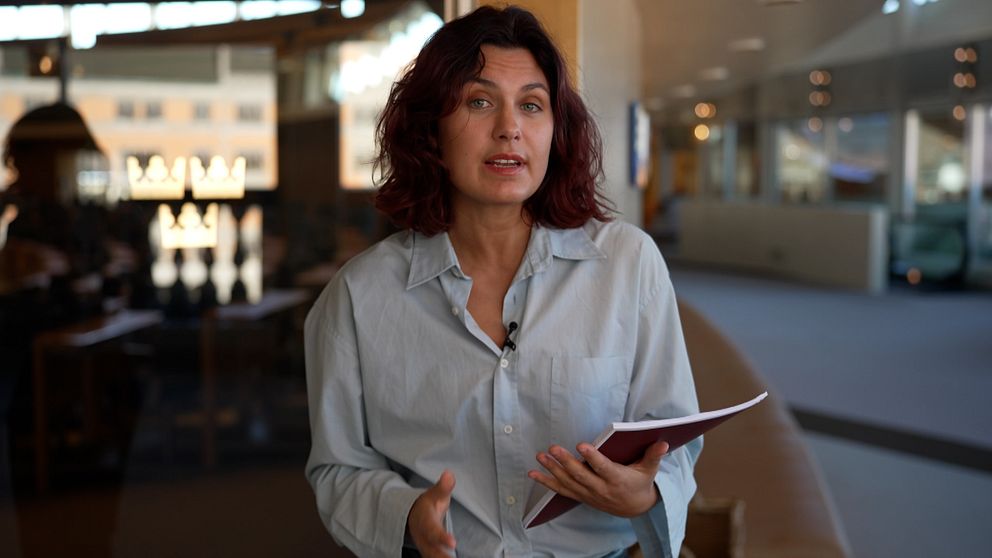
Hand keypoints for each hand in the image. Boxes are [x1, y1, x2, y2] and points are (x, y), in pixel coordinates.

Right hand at [407, 470, 456, 556]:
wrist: (411, 514)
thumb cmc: (427, 504)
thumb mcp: (434, 494)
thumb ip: (443, 487)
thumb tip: (449, 474)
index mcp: (425, 522)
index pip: (433, 531)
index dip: (442, 537)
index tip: (453, 543)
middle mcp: (423, 537)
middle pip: (432, 550)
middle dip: (442, 557)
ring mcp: (425, 546)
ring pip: (432, 556)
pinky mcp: (429, 552)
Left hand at [528, 440, 668, 517]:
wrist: (635, 508)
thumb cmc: (641, 482)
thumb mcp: (649, 469)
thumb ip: (654, 455)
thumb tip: (663, 442)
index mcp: (617, 479)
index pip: (603, 468)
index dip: (592, 458)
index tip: (582, 445)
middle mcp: (601, 488)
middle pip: (581, 475)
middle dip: (565, 462)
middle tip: (553, 448)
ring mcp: (589, 494)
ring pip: (568, 483)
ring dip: (552, 470)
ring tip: (540, 456)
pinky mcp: (581, 496)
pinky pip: (562, 490)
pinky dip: (547, 482)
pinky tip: (533, 473)